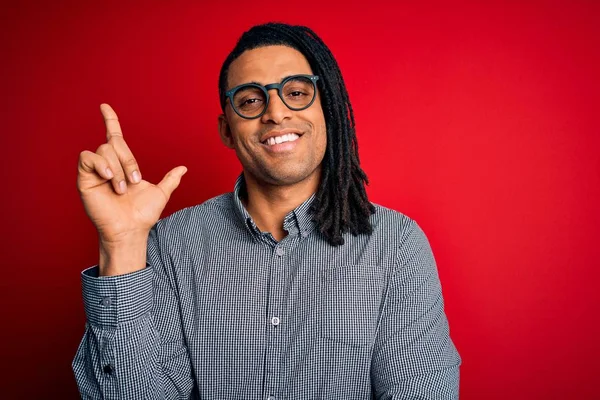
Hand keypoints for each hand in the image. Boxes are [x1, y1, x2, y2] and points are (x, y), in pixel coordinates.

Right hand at [77, 104, 186, 273]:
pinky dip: (101, 164)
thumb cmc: (143, 215)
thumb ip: (170, 179)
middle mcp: (107, 164)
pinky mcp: (84, 179)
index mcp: (122, 164)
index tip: (105, 106)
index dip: (110, 120)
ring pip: (104, 150)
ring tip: (122, 188)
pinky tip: (109, 178)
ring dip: (118, 169)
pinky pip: (87, 158)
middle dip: (128, 160)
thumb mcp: (161, 193)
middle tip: (135, 181)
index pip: (113, 135)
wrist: (131, 229)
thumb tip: (183, 169)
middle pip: (114, 143)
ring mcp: (95, 171)